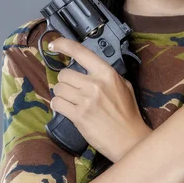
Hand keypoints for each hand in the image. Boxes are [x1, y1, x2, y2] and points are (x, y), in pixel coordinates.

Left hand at [48, 37, 149, 162]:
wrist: (129, 138)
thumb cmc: (128, 113)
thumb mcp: (124, 86)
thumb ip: (107, 75)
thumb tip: (89, 67)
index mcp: (107, 74)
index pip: (81, 52)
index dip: (64, 45)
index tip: (54, 43)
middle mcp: (95, 84)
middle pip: (64, 74)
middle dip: (66, 82)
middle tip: (73, 90)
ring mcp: (86, 100)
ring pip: (58, 89)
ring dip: (62, 95)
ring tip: (71, 101)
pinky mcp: (78, 116)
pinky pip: (57, 104)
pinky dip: (58, 106)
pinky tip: (66, 109)